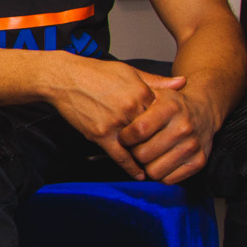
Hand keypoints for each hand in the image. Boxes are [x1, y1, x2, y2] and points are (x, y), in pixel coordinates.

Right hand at [45, 56, 186, 178]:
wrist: (64, 78)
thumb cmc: (95, 73)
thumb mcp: (129, 71)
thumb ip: (157, 81)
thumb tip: (182, 83)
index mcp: (141, 91)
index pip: (163, 114)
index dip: (167, 124)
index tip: (171, 131)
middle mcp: (130, 108)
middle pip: (154, 132)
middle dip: (161, 142)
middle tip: (168, 153)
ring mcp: (115, 123)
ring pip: (139, 146)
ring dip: (147, 156)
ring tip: (156, 165)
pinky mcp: (100, 135)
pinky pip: (120, 155)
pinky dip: (131, 167)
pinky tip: (139, 175)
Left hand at [117, 83, 219, 183]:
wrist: (203, 111)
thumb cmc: (170, 105)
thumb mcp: (155, 93)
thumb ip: (135, 98)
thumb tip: (114, 103)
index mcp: (170, 107)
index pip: (138, 131)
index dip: (125, 138)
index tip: (124, 137)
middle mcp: (183, 127)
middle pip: (143, 154)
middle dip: (134, 153)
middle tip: (135, 147)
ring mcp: (192, 146)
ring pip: (154, 171)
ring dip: (146, 166)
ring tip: (147, 154)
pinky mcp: (199, 161)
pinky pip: (168, 180)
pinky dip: (160, 174)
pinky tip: (159, 161)